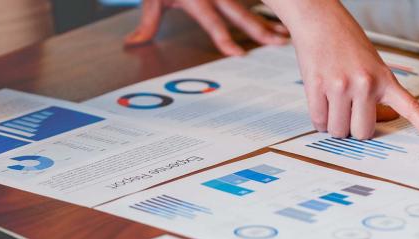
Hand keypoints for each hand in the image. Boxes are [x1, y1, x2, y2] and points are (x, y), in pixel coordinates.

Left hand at [125, 0, 289, 55]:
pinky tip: (279, 20)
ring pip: (250, 6)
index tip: (238, 53)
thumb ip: (148, 21)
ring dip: (268, 21)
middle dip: (260, 30)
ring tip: (284, 33)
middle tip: (278, 42)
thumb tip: (134, 43)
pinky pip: (250, 0)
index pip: (214, 22)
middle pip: (241, 14)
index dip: (225, 39)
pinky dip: (267, 9)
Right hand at [263, 0, 418, 147]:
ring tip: (334, 102)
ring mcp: (340, 87)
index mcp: (384, 79)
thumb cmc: (346, 41)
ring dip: (335, 124)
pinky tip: (322, 102)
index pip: (412, 108)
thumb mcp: (373, 65)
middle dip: (354, 127)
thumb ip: (379, 93)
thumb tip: (380, 120)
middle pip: (363, 133)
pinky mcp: (317, 88)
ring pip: (339, 130)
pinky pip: (319, 122)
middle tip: (350, 111)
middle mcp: (365, 84)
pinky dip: (320, 119)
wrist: (319, 19)